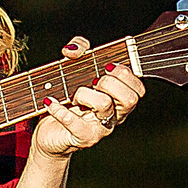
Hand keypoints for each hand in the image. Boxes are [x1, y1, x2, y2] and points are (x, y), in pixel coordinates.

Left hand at [32, 37, 145, 161]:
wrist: (49, 132)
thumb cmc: (66, 99)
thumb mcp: (75, 68)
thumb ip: (79, 49)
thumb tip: (74, 50)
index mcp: (119, 100)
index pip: (138, 89)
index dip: (125, 73)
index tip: (106, 67)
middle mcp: (115, 116)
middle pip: (129, 98)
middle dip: (108, 82)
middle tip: (92, 83)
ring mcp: (101, 129)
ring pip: (104, 104)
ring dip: (83, 94)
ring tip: (71, 96)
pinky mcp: (83, 138)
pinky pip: (74, 122)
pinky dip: (59, 109)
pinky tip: (50, 102)